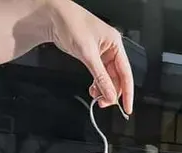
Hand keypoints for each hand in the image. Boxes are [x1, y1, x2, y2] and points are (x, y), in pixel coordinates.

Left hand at [0, 0, 133, 115]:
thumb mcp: (88, 54)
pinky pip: (99, 74)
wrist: (53, 16)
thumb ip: (100, 77)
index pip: (126, 73)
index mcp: (116, 45)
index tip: (127, 108)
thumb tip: (110, 95)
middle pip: (117, 77)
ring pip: (107, 77)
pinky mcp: (91, 56)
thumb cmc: (72, 24)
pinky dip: (97, 83)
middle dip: (112, 92)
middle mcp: (111, 49)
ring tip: (96, 98)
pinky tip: (93, 90)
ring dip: (103, 89)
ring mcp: (101, 53)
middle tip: (103, 103)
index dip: (128, 92)